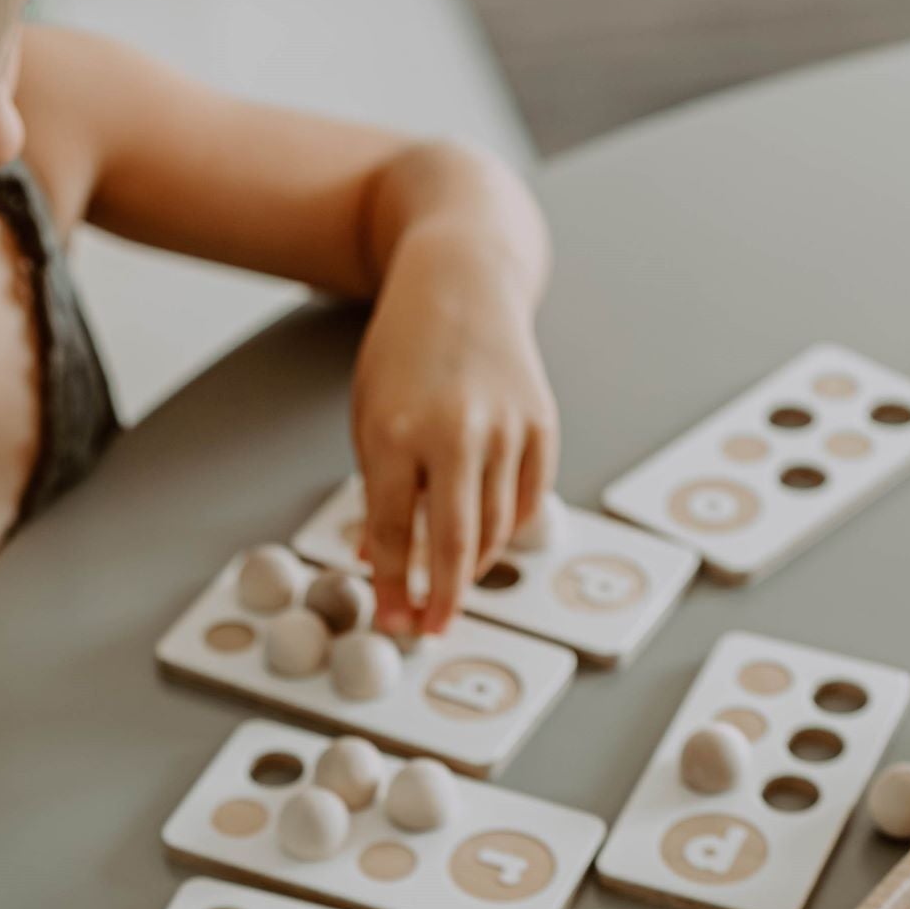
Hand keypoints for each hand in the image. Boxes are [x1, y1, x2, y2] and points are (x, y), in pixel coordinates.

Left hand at [350, 226, 558, 634]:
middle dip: (440, 598)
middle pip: (451, 543)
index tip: (394, 622)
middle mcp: (454, 432)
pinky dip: (507, 528)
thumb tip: (381, 562)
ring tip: (451, 583)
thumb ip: (377, 489)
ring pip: (494, 527)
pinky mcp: (541, 423)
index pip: (390, 533)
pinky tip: (486, 538)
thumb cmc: (404, 351)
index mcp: (394, 431)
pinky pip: (528, 500)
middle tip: (432, 628)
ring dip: (471, 566)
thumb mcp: (369, 415)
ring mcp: (505, 427)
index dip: (392, 587)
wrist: (461, 280)